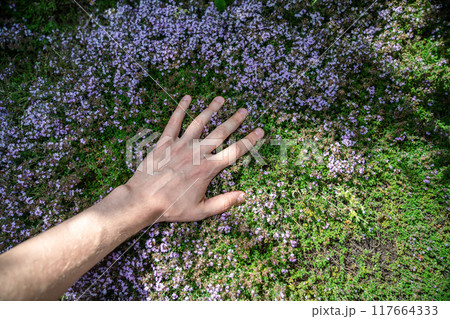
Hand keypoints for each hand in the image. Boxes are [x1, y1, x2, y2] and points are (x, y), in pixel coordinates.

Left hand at [122, 95, 263, 227]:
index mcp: (208, 169)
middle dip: (235, 120)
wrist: (143, 200)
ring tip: (221, 99)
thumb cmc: (171, 207)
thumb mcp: (201, 210)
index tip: (260, 131)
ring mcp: (180, 146)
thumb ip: (224, 202)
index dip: (250, 141)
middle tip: (244, 110)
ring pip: (200, 123)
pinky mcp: (164, 143)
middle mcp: (197, 153)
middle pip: (220, 132)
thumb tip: (244, 196)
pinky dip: (180, 109)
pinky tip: (187, 98)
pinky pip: (174, 122)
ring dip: (211, 109)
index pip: (235, 151)